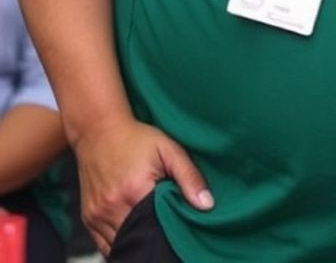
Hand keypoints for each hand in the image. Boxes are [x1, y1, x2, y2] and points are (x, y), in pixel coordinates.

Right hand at [74, 116, 213, 256]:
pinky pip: (104, 245)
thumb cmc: (135, 138)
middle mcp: (113, 206)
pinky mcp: (89, 218)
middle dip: (153, 235)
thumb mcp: (168, 148)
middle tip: (163, 225)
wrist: (98, 130)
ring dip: (135, 238)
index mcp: (135, 191)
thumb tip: (206, 204)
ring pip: (120, 243)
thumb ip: (189, 176)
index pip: (158, 227)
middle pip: (138, 237)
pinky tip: (130, 230)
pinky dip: (119, 242)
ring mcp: (98, 215)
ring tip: (147, 224)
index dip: (170, 230)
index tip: (176, 222)